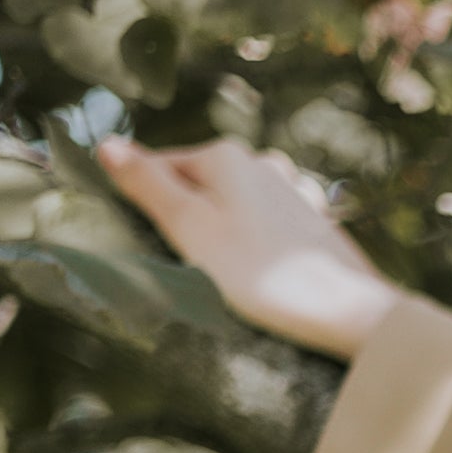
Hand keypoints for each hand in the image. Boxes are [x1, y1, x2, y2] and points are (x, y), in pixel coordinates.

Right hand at [96, 134, 399, 361]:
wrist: (344, 308)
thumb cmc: (257, 272)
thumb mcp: (188, 227)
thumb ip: (148, 184)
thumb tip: (108, 144)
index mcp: (226, 156)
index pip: (160, 166)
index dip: (144, 201)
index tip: (143, 238)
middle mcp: (262, 163)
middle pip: (199, 186)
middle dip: (184, 218)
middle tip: (183, 265)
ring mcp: (292, 190)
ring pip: (232, 207)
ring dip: (218, 233)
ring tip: (220, 275)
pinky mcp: (312, 222)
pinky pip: (262, 228)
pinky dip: (250, 245)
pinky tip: (254, 273)